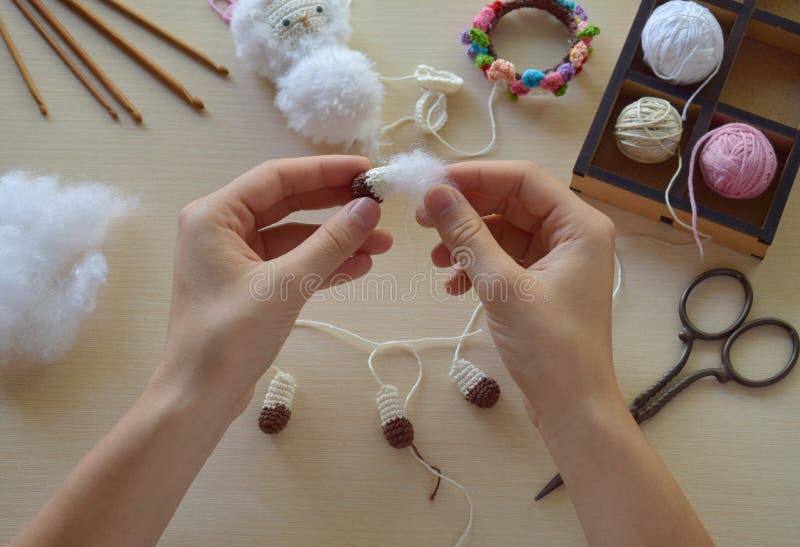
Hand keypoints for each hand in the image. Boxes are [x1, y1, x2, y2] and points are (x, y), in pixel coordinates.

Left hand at [151, 156, 391, 423]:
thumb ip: (330, 242)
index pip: (277, 178)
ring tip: (382, 244)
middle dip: (335, 206)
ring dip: (336, 239)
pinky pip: (292, 263)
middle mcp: (221, 229)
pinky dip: (323, 264)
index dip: (326, 171)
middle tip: (379, 204)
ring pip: (294, 236)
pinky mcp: (249, 286)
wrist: (200, 398)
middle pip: (288, 203)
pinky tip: (360, 266)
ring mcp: (235, 258)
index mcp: (214, 216)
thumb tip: (369, 207)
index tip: (367, 171)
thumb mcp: (286, 285)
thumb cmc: (230, 337)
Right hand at [417, 161, 622, 438]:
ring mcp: (557, 260)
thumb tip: (435, 193)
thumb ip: (468, 235)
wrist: (572, 407)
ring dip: (467, 241)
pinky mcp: (541, 283)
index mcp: (579, 225)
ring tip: (435, 258)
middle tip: (423, 218)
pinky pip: (504, 258)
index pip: (524, 179)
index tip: (431, 184)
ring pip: (503, 231)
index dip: (476, 176)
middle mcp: (572, 235)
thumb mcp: (502, 286)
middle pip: (511, 202)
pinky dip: (476, 265)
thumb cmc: (549, 346)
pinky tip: (453, 285)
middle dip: (466, 210)